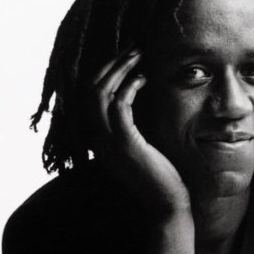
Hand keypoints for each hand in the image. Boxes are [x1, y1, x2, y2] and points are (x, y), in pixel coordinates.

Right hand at [89, 45, 190, 219]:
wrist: (165, 205)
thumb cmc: (159, 175)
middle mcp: (97, 140)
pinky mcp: (126, 144)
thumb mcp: (140, 145)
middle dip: (111, 64)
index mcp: (98, 139)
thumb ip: (133, 125)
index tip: (125, 56)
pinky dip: (130, 86)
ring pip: (101, 94)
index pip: (88, 97)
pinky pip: (120, 106)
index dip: (103, 72)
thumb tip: (139, 96)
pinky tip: (145, 78)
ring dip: (119, 69)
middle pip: (90, 90)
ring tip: (138, 55)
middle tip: (132, 47)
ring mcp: (109, 143)